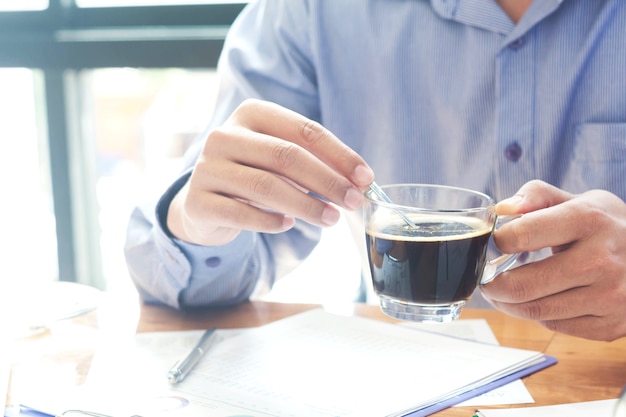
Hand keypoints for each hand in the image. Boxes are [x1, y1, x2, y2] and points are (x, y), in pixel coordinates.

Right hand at [167, 99, 373, 245]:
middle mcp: (225, 135)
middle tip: (353, 202)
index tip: (365, 178)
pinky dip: (271, 222)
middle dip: (327, 181)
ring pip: (266, 186)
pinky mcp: (197, 201)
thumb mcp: (280, 160)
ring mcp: (206, 167)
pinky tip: (288, 226)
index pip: (304, 130)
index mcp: (251, 113)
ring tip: (331, 219)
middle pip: (286, 156)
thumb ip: (313, 163)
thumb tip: (359, 182)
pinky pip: (241, 214)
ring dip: (306, 206)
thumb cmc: (254, 175)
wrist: (204, 201)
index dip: (339, 155)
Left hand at [481, 180, 625, 340]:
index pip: (522, 235)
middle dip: (492, 285)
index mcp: (588, 220)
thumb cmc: (606, 226)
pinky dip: (538, 315)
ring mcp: (610, 296)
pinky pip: (556, 325)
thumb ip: (536, 196)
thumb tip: (502, 209)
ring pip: (535, 310)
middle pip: (522, 285)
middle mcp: (601, 260)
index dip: (498, 241)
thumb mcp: (578, 200)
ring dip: (508, 304)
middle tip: (485, 281)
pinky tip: (538, 301)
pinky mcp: (611, 324)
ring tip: (502, 293)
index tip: (496, 244)